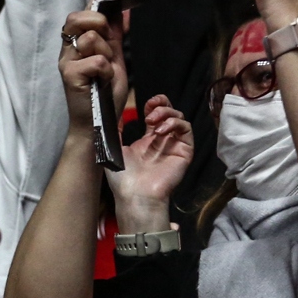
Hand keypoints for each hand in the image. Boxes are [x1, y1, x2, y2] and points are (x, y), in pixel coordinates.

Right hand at [57, 10, 126, 131]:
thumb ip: (113, 34)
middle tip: (107, 46)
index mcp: (78, 42)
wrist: (98, 122)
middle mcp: (67, 49)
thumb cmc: (103, 92)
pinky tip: (101, 83)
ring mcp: (66, 61)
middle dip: (99, 25)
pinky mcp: (69, 75)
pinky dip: (106, 72)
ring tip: (104, 73)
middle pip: (79, 17)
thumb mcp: (114, 57)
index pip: (83, 12)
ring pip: (90, 38)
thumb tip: (119, 9)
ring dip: (106, 55)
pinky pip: (96, 60)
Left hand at [105, 96, 191, 228]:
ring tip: (151, 121)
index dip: (153, 105)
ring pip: (180, 119)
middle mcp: (163, 142)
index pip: (155, 116)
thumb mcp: (114, 147)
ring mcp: (174, 146)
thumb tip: (111, 111)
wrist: (134, 194)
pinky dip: (175, 123)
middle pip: (170, 113)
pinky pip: (187, 130)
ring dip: (167, 113)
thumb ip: (115, 129)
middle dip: (162, 105)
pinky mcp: (184, 151)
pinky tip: (160, 130)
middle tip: (150, 108)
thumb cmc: (122, 178)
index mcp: (147, 141)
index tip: (145, 103)